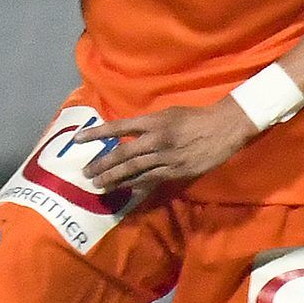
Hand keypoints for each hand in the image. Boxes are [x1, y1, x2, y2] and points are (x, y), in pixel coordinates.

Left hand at [71, 100, 254, 199]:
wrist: (224, 128)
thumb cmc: (196, 117)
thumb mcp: (169, 114)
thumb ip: (148, 125)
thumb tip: (128, 135)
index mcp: (154, 122)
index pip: (119, 127)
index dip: (98, 133)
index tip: (79, 139)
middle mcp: (156, 140)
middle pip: (123, 154)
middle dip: (103, 165)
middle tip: (86, 173)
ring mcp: (166, 158)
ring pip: (134, 170)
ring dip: (114, 179)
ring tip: (99, 184)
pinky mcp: (176, 171)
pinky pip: (151, 179)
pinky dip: (136, 184)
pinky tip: (124, 189)